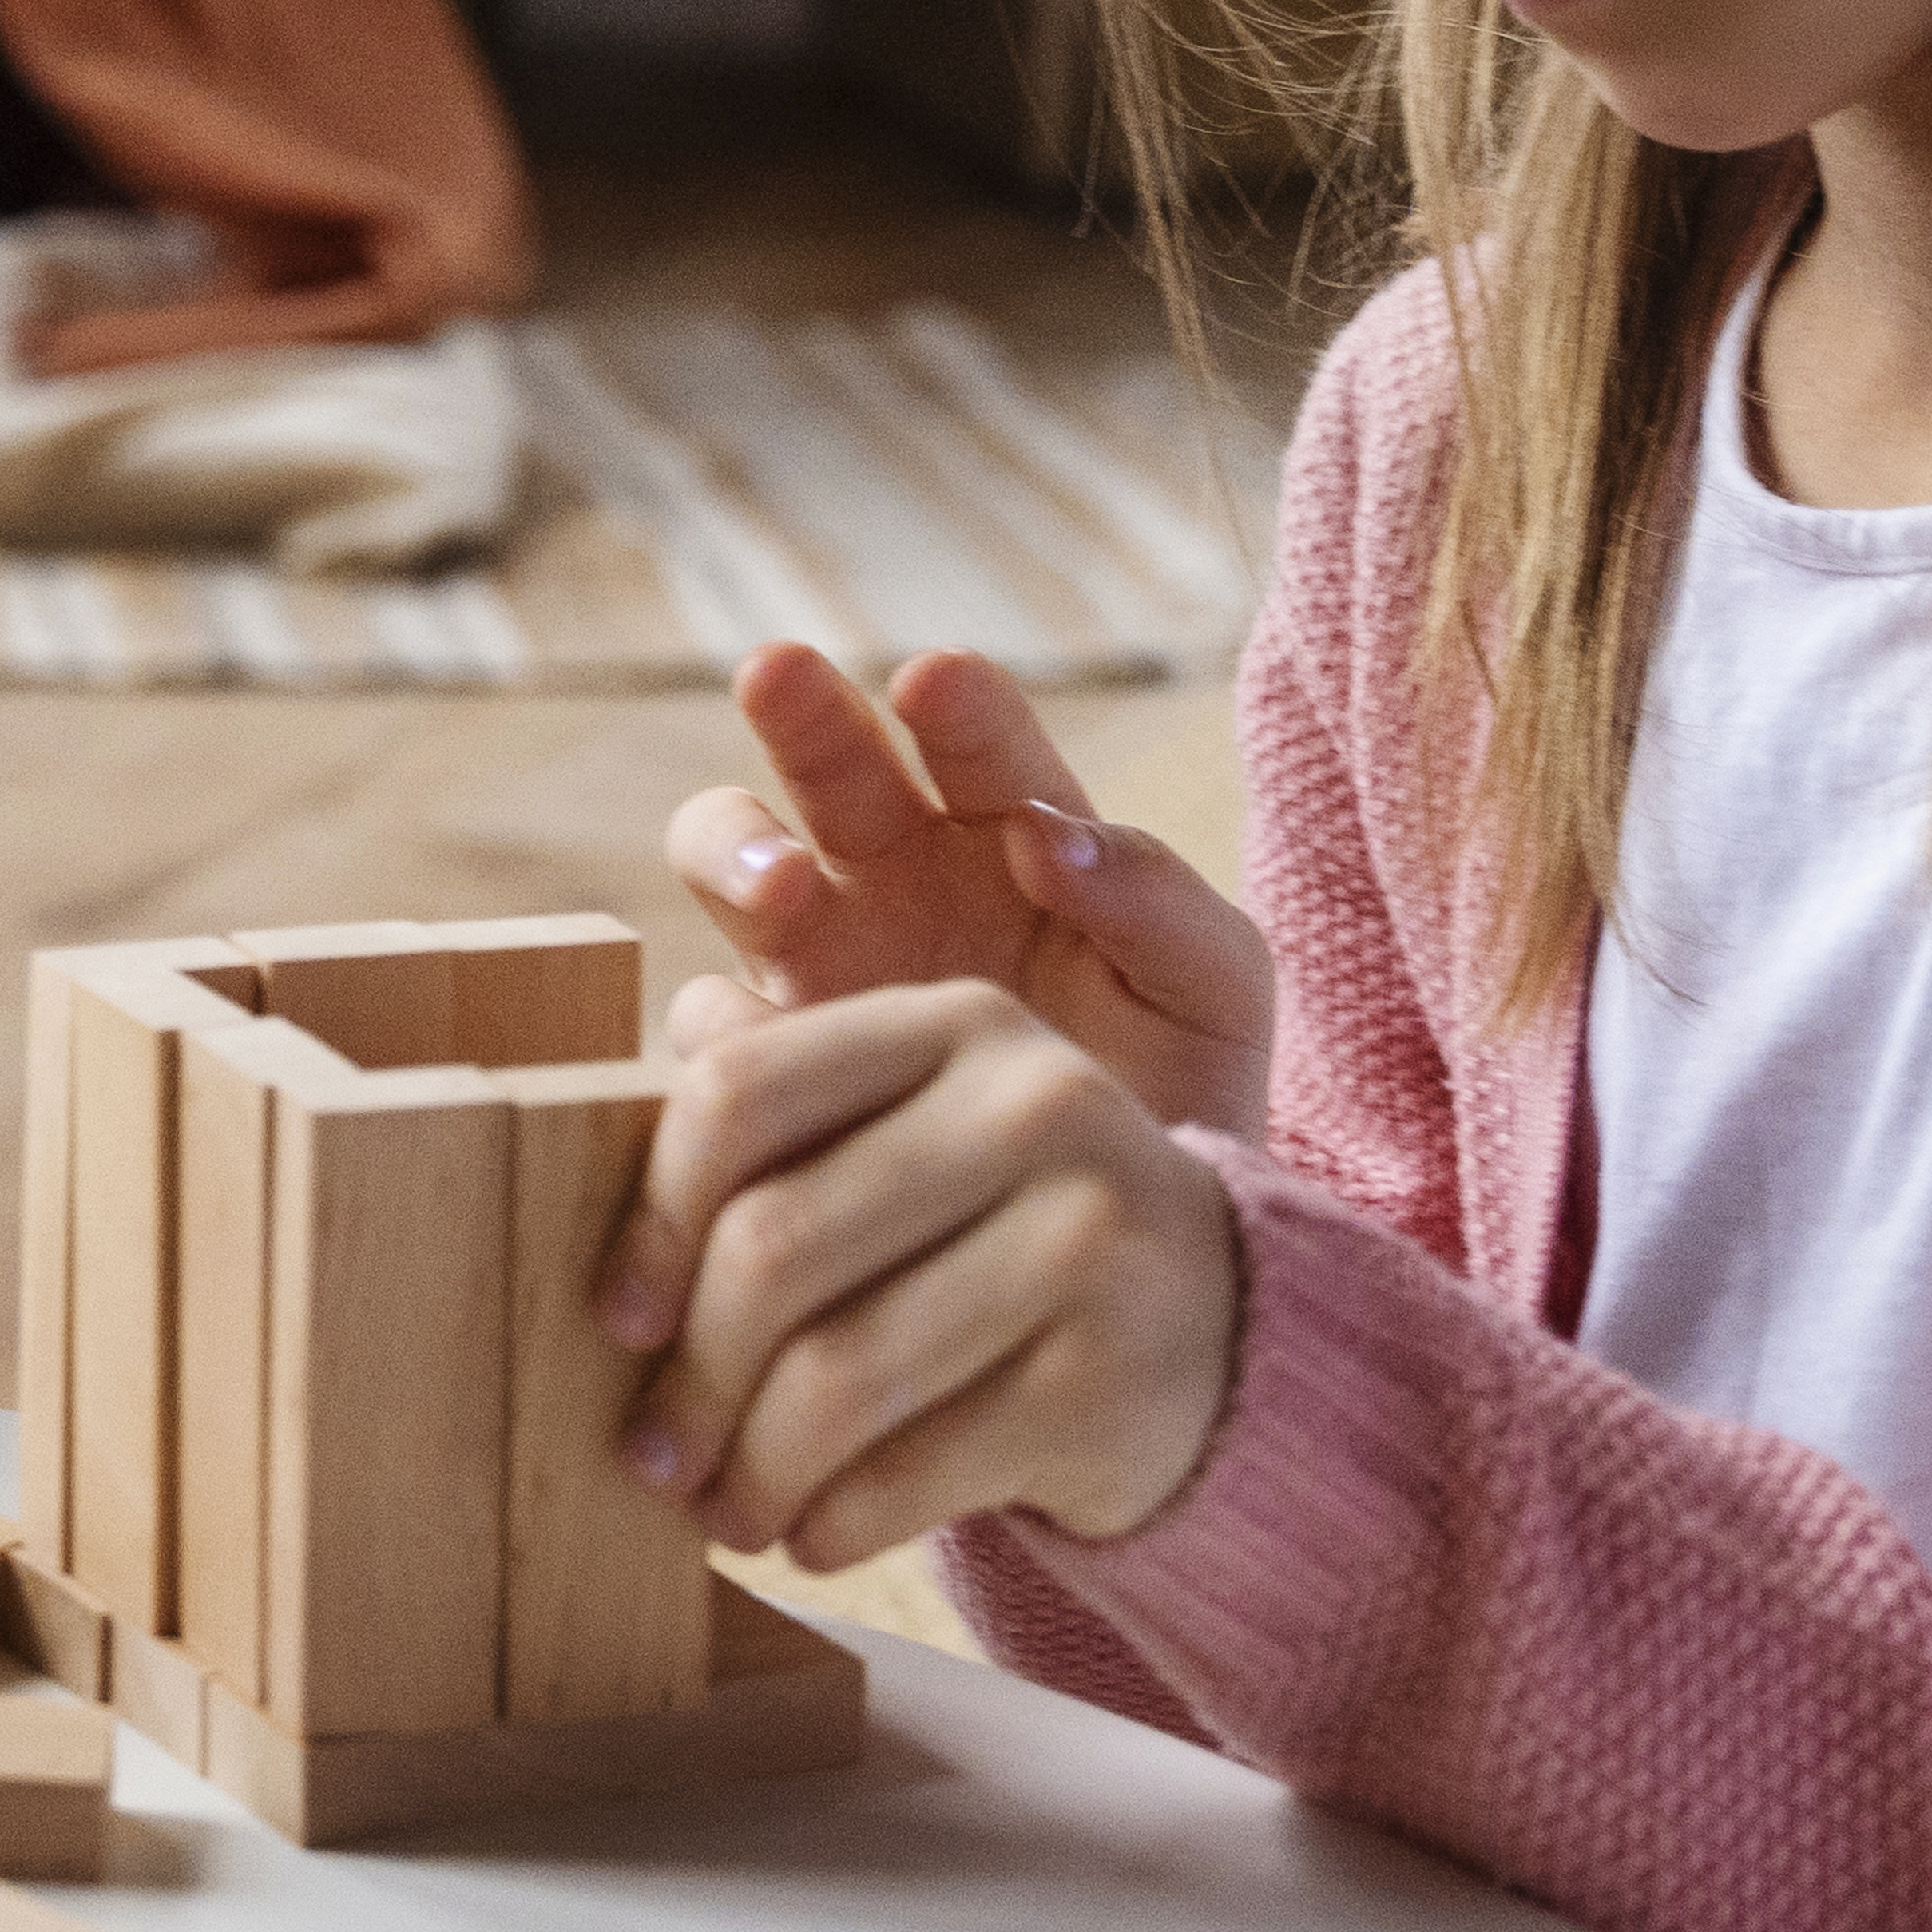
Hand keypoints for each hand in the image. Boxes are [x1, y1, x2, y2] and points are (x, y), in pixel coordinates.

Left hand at [594, 976, 1243, 1559]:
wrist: (1221, 1328)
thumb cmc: (1004, 1234)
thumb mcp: (918, 1138)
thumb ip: (783, 1129)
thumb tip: (588, 1191)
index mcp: (952, 1025)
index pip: (739, 1097)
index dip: (649, 1221)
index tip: (615, 1318)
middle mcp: (1033, 1107)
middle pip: (774, 1246)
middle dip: (690, 1378)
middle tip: (653, 1456)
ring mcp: (1087, 1239)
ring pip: (837, 1376)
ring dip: (752, 1471)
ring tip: (724, 1510)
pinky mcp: (1112, 1376)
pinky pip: (914, 1471)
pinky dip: (836, 1521)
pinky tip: (815, 1531)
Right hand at [665, 641, 1272, 1139]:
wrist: (1125, 1256)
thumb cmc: (1182, 1093)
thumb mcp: (1214, 991)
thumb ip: (1161, 900)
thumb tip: (1047, 834)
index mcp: (1009, 832)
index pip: (976, 739)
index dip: (955, 705)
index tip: (938, 683)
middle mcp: (898, 876)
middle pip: (824, 763)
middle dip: (800, 711)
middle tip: (779, 675)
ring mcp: (823, 965)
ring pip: (732, 862)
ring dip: (736, 849)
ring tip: (780, 885)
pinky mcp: (775, 1066)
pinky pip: (718, 1025)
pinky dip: (730, 1020)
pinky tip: (772, 1043)